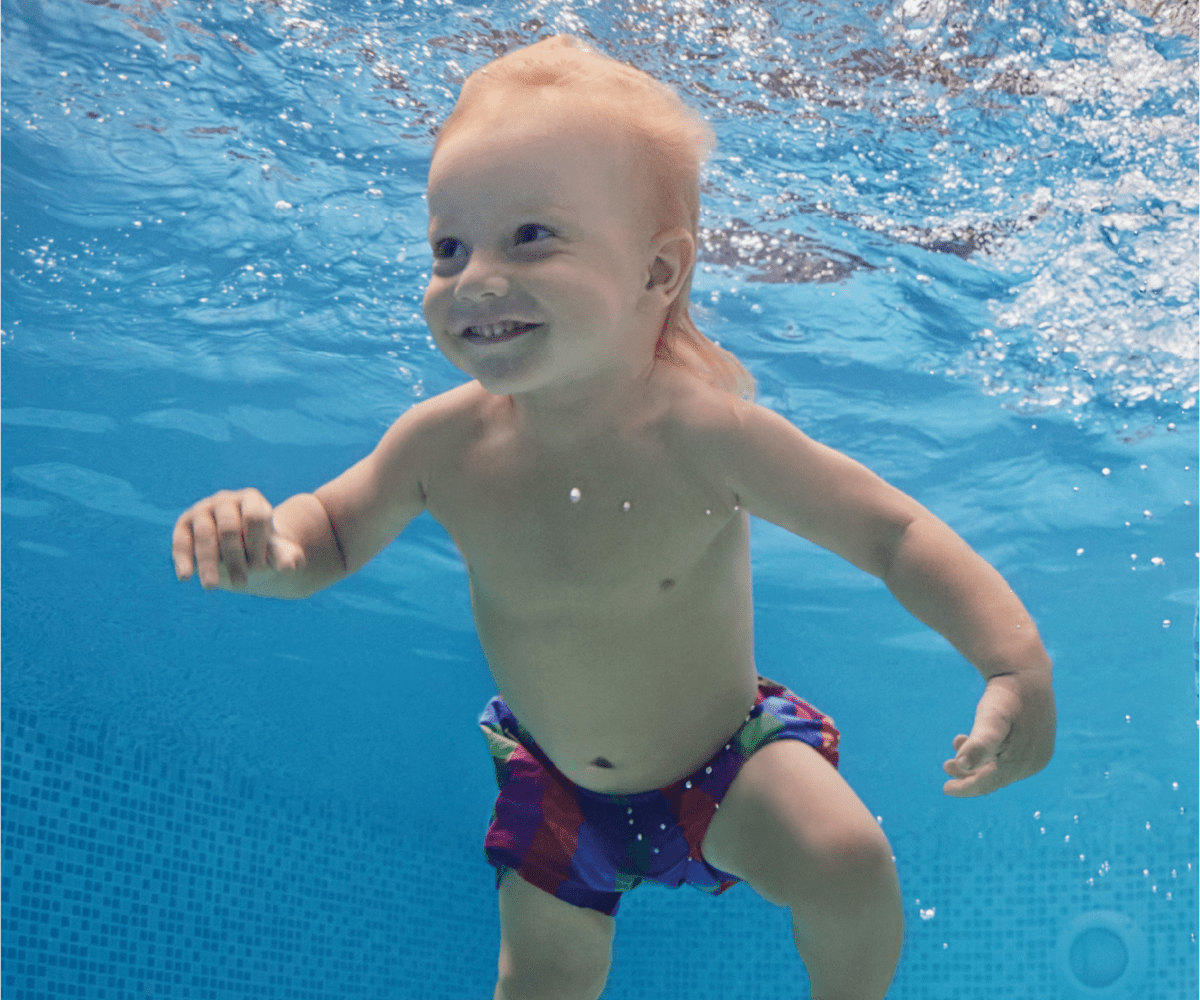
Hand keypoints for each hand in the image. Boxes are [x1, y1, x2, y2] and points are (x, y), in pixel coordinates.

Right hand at [172, 488, 305, 588]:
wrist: (239, 549)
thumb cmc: (261, 548)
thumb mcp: (275, 552)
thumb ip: (284, 556)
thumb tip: (289, 567)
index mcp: (251, 499)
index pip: (254, 517)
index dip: (258, 544)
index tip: (263, 568)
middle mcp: (225, 500)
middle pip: (229, 528)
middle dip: (236, 558)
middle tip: (242, 585)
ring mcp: (202, 510)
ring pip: (204, 535)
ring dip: (208, 563)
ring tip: (212, 587)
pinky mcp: (183, 525)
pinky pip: (181, 541)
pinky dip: (182, 559)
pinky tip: (185, 577)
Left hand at [942, 669, 1055, 796]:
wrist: (1025, 670)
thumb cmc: (1005, 697)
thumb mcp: (989, 719)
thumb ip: (979, 745)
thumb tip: (964, 767)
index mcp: (1024, 764)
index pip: (989, 784)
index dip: (966, 788)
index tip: (945, 789)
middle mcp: (1035, 762)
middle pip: (995, 776)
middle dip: (968, 774)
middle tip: (945, 766)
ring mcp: (1038, 752)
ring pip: (1000, 765)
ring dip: (976, 760)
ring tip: (954, 748)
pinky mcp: (1036, 740)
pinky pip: (1008, 754)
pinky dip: (988, 751)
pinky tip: (969, 737)